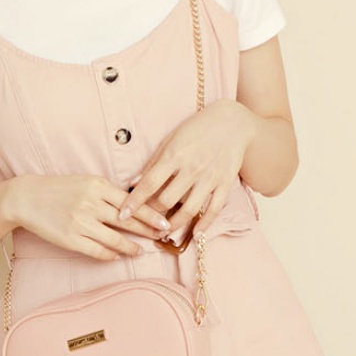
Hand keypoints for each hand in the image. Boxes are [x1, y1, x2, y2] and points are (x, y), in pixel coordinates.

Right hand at [5, 174, 172, 260]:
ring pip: (115, 239)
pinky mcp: (70, 239)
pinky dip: (111, 254)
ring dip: (132, 246)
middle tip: (162, 237)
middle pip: (128, 221)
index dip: (151, 214)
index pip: (132, 201)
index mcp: (97, 185)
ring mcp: (80, 222)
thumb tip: (135, 204)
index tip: (165, 221)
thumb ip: (108, 192)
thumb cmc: (59, 188)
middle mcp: (91, 203)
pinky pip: (98, 251)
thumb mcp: (86, 181)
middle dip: (148, 230)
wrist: (27, 197)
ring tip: (141, 250)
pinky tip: (119, 255)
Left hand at [118, 100, 257, 234]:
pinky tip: (195, 234)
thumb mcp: (171, 140)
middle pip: (167, 200)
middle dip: (152, 215)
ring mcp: (210, 177)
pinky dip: (205, 224)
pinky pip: (214, 209)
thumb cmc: (196, 129)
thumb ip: (153, 163)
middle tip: (144, 222)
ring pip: (189, 210)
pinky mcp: (226, 183)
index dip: (135, 201)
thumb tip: (133, 184)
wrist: (232, 121)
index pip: (150, 183)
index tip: (123, 215)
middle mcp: (192, 168)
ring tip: (163, 231)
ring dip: (174, 224)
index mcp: (175, 155)